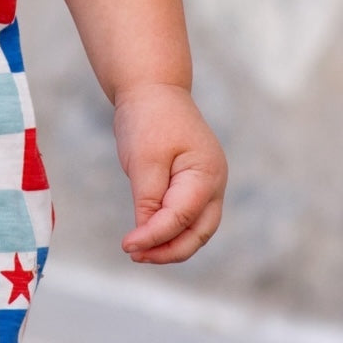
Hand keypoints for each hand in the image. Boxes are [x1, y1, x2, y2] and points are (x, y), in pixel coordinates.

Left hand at [113, 82, 226, 263]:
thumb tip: (145, 237)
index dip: (154, 236)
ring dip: (169, 244)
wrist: (153, 87)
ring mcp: (208, 185)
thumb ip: (147, 199)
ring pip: (195, 230)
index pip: (181, 218)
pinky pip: (187, 217)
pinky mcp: (194, 185)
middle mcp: (214, 184)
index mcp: (206, 175)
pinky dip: (170, 230)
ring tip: (138, 251)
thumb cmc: (149, 118)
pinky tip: (147, 235)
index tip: (127, 245)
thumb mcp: (144, 158)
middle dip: (168, 250)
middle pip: (198, 233)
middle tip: (135, 254)